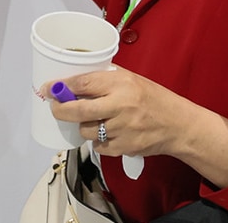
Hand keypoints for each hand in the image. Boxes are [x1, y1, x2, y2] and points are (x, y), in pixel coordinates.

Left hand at [48, 66, 192, 158]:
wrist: (177, 124)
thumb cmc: (154, 99)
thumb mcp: (132, 80)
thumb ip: (105, 80)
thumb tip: (74, 82)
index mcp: (121, 83)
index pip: (84, 82)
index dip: (63, 86)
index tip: (49, 88)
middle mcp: (120, 105)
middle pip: (78, 110)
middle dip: (61, 110)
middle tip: (55, 108)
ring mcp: (121, 128)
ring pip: (86, 130)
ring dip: (84, 126)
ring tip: (97, 120)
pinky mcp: (123, 147)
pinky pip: (98, 146)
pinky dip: (98, 141)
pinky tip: (110, 133)